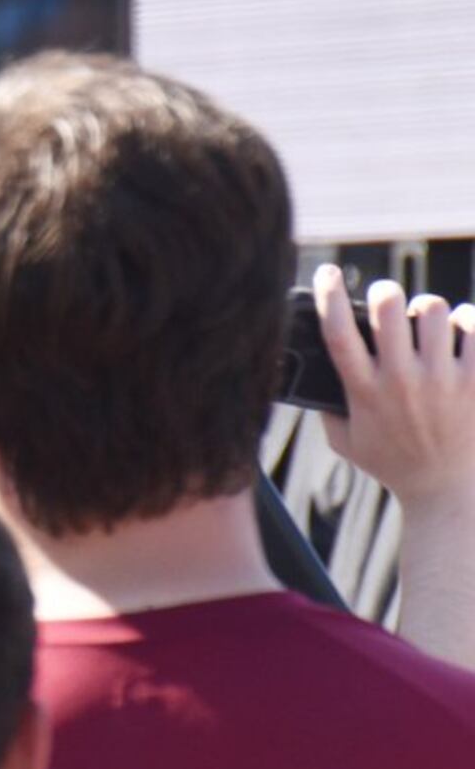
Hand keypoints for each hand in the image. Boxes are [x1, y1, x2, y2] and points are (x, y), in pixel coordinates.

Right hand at [319, 264, 474, 514]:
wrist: (447, 496)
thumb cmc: (394, 466)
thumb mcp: (345, 441)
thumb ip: (326, 407)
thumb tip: (308, 373)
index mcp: (364, 391)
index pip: (337, 330)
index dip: (328, 293)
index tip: (328, 272)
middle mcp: (402, 382)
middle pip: (387, 309)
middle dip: (384, 293)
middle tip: (387, 301)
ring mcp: (443, 383)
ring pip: (434, 311)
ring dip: (427, 308)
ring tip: (428, 321)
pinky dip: (468, 321)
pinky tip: (461, 329)